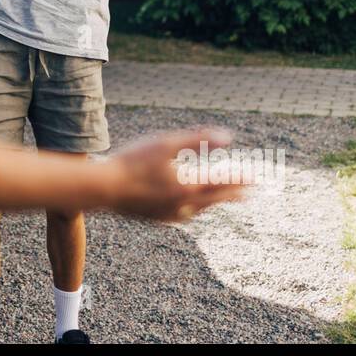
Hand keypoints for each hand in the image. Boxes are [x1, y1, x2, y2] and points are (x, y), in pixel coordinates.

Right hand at [107, 129, 244, 220]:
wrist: (102, 188)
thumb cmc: (132, 162)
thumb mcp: (165, 143)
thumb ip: (198, 140)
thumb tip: (228, 137)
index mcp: (187, 187)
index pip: (220, 182)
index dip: (238, 178)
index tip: (253, 176)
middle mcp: (182, 205)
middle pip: (214, 199)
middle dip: (231, 194)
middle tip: (247, 192)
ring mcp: (168, 214)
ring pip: (199, 210)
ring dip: (213, 203)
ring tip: (220, 198)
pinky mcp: (155, 218)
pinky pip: (184, 216)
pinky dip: (194, 210)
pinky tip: (189, 208)